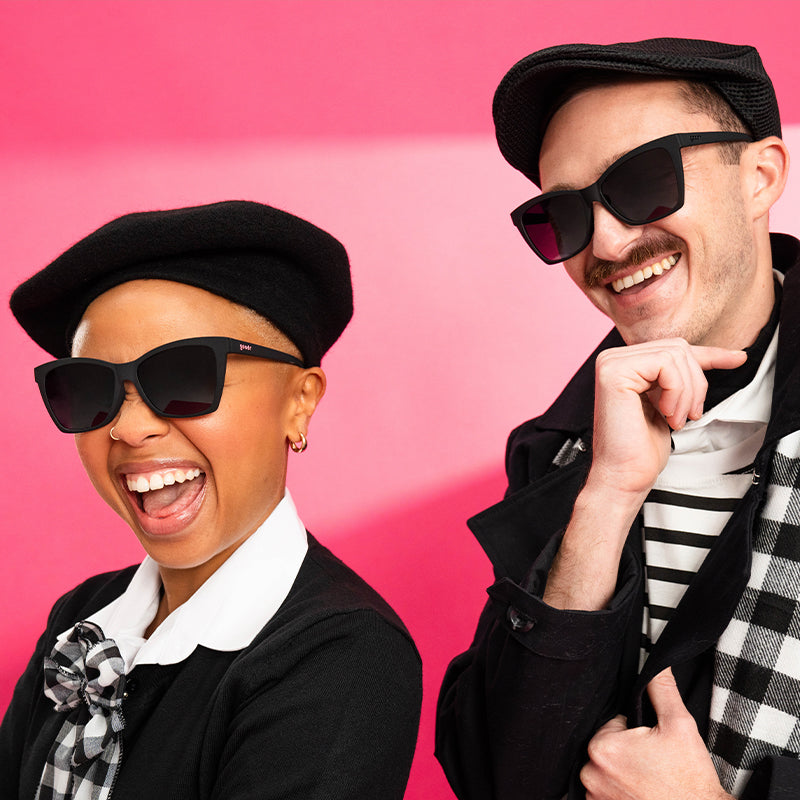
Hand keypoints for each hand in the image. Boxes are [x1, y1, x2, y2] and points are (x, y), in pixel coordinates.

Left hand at [580, 669, 732, 799]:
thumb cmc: (689, 778)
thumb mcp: (679, 725)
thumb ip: (661, 689)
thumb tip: (656, 665)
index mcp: (603, 746)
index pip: (615, 723)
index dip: (637, 732)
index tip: (654, 748)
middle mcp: (590, 772)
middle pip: (609, 746)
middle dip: (630, 751)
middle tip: (655, 764)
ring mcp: (594, 796)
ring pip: (608, 768)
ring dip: (625, 771)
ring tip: (650, 780)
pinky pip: (606, 789)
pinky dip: (621, 789)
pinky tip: (642, 792)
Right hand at [588, 339, 745, 499]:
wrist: (623, 475)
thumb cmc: (641, 450)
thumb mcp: (670, 405)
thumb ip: (681, 378)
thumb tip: (721, 357)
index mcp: (623, 364)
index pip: (673, 348)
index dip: (710, 355)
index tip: (737, 359)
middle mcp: (612, 359)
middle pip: (678, 348)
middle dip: (695, 385)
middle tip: (689, 415)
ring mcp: (611, 364)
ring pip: (675, 355)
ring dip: (686, 393)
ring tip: (675, 419)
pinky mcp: (614, 373)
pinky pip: (666, 365)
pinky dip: (676, 392)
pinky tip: (665, 414)